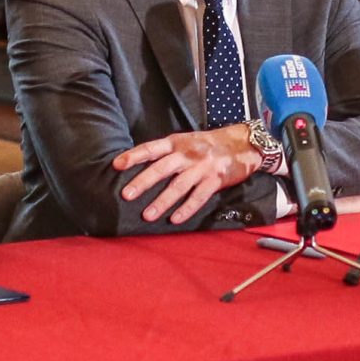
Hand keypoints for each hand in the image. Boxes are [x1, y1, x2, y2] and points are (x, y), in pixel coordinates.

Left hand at [112, 126, 262, 224]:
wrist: (242, 143)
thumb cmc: (208, 145)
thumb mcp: (186, 141)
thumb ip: (166, 152)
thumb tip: (140, 166)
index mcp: (176, 142)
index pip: (151, 148)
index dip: (133, 156)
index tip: (117, 165)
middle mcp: (187, 154)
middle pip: (161, 168)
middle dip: (143, 182)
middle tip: (126, 194)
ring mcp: (201, 167)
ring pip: (178, 186)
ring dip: (162, 201)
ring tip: (147, 215)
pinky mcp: (215, 180)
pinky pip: (198, 197)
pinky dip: (186, 209)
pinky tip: (174, 219)